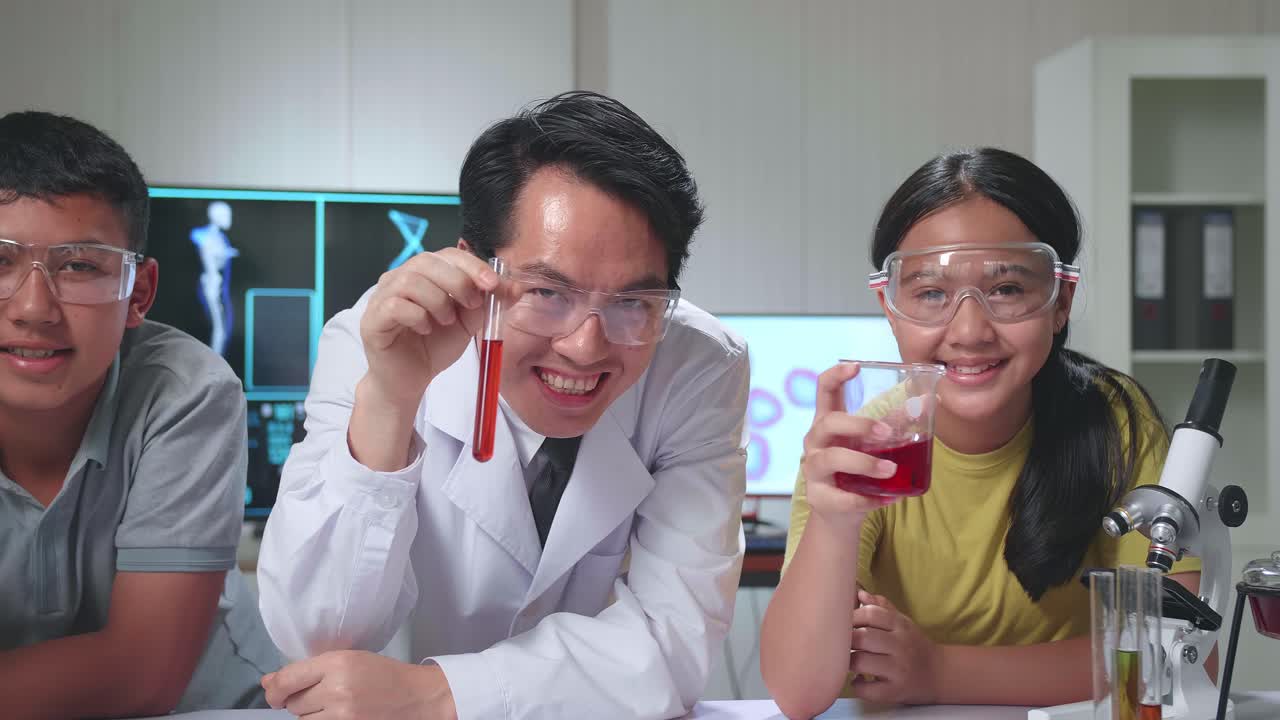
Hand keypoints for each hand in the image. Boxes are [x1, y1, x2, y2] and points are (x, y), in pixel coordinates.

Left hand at [262, 650, 456, 719]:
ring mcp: (343, 715)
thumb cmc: (383, 675)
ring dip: (311, 716)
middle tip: (320, 695)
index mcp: (337, 663)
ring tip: (334, 705)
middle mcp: (337, 689)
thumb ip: (308, 669)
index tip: (274, 693)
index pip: (287, 680)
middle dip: (300, 701)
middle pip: (293, 704)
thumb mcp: (348, 659)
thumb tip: (268, 682)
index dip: (274, 690)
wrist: (416, 697)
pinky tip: (337, 715)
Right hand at [358, 247, 499, 412]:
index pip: (448, 255)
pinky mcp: (372, 319)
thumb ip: (488, 303)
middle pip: (427, 261)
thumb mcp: (469, 323)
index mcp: (425, 274)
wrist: (410, 380)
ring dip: (437, 300)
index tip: (493, 283)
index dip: (472, 265)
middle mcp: (399, 278)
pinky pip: (394, 305)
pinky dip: (417, 316)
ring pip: (410, 280)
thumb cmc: (434, 346)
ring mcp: (382, 296)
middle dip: (458, 281)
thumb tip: (514, 285)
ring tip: (447, 321)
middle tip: (472, 305)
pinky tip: (426, 329)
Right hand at [800, 363, 900, 526]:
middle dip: (859, 425)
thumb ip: (894, 423)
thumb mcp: (871, 443)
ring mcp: (813, 469)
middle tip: (888, 433)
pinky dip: (869, 498)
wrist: (839, 513)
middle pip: (829, 422)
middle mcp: (816, 442)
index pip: (824, 389)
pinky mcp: (819, 497)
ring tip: (892, 470)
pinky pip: (843, 497)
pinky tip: (889, 497)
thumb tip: (928, 401)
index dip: (836, 375)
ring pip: (832, 459)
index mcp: (828, 422)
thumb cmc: (855, 469)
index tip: (855, 367)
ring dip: (865, 463)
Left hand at [848, 590, 940, 704]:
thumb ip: (882, 607)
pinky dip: (857, 685)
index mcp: (900, 626)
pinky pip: (867, 689)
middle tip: (842, 644)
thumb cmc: (914, 645)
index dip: (852, 617)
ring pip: (861, 662)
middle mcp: (900, 646)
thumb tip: (859, 593)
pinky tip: (859, 680)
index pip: (871, 614)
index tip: (844, 624)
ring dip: (849, 662)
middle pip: (863, 637)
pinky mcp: (895, 691)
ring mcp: (898, 670)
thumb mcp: (903, 622)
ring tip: (850, 661)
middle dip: (847, 641)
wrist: (940, 674)